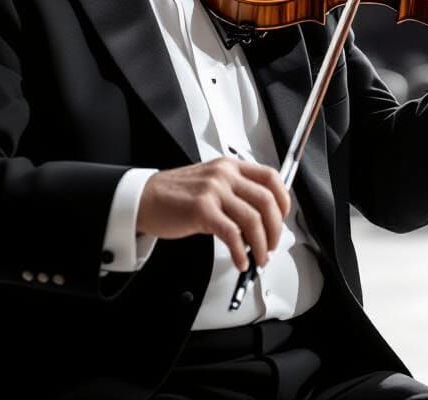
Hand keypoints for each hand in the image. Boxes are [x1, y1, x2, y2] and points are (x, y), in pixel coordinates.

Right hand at [136, 158, 290, 271]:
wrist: (144, 198)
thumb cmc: (176, 194)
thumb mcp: (210, 183)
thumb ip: (234, 193)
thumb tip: (260, 219)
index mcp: (230, 166)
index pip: (270, 177)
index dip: (283, 199)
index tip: (283, 217)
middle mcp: (225, 175)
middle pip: (266, 200)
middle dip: (275, 228)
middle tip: (272, 245)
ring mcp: (213, 191)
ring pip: (253, 219)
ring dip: (261, 245)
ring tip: (259, 258)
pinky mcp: (202, 210)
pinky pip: (232, 234)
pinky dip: (241, 252)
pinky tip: (241, 261)